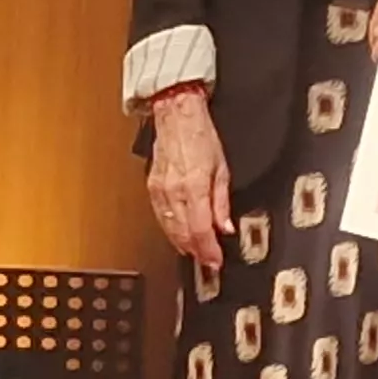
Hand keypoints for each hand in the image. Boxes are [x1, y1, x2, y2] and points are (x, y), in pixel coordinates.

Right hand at [143, 92, 233, 273]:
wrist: (176, 117)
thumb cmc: (201, 136)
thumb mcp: (223, 169)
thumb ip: (222, 202)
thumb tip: (225, 227)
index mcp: (194, 186)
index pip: (201, 229)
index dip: (208, 250)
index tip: (216, 261)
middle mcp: (174, 191)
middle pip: (184, 233)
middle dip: (197, 251)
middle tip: (208, 261)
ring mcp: (160, 190)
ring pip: (170, 229)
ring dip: (183, 245)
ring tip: (196, 253)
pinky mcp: (152, 188)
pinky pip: (161, 217)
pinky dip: (171, 231)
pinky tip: (179, 236)